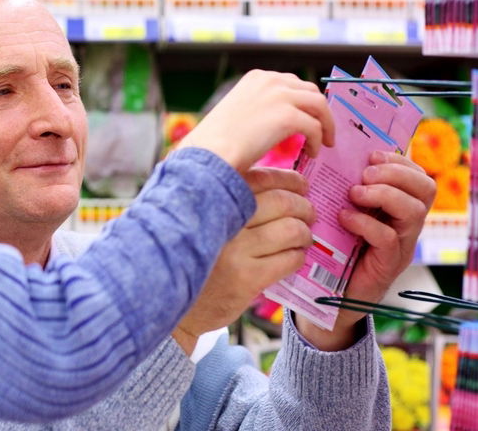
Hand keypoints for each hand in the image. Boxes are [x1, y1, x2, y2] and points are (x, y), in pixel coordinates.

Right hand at [173, 167, 315, 354]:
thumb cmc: (189, 253)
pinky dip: (299, 256)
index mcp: (211, 199)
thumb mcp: (195, 217)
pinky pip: (288, 260)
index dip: (289, 180)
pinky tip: (294, 256)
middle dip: (303, 205)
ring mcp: (236, 251)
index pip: (261, 178)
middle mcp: (222, 220)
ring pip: (290, 230)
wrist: (169, 300)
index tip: (300, 186)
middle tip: (308, 212)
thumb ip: (223, 197)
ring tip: (303, 235)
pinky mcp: (246, 280)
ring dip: (304, 232)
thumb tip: (275, 182)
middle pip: (281, 202)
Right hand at [178, 70, 334, 172]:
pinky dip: (317, 140)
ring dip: (325, 124)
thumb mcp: (236, 111)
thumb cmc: (215, 142)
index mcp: (256, 77)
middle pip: (309, 90)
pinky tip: (312, 153)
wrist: (211, 153)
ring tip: (324, 142)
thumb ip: (258, 107)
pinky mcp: (288, 116)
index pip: (291, 82)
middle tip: (320, 130)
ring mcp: (280, 96)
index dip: (302, 101)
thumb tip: (274, 120)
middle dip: (318, 110)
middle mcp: (270, 80)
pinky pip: (315, 127)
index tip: (307, 117)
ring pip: (319, 105)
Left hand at [295, 151, 435, 350]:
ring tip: (355, 194)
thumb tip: (327, 156)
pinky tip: (345, 218)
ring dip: (384, 194)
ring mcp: (400, 246)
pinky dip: (366, 223)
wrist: (328, 297)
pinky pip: (388, 238)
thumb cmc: (332, 249)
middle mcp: (406, 226)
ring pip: (413, 210)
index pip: (419, 177)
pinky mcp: (387, 265)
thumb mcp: (340, 213)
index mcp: (397, 209)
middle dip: (396, 173)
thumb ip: (344, 189)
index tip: (371, 155)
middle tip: (365, 175)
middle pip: (425, 189)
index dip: (400, 161)